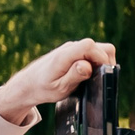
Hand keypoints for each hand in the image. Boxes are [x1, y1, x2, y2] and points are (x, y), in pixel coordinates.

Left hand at [0, 40, 115, 122]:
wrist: (28, 84)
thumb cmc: (43, 88)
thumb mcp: (60, 88)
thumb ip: (74, 75)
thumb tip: (86, 65)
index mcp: (65, 55)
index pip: (90, 46)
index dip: (101, 59)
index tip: (102, 73)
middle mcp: (69, 48)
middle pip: (100, 46)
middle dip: (105, 62)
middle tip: (100, 78)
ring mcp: (72, 48)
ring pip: (98, 49)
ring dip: (101, 63)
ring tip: (94, 78)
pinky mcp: (73, 52)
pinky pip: (92, 53)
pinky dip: (96, 63)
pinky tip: (89, 75)